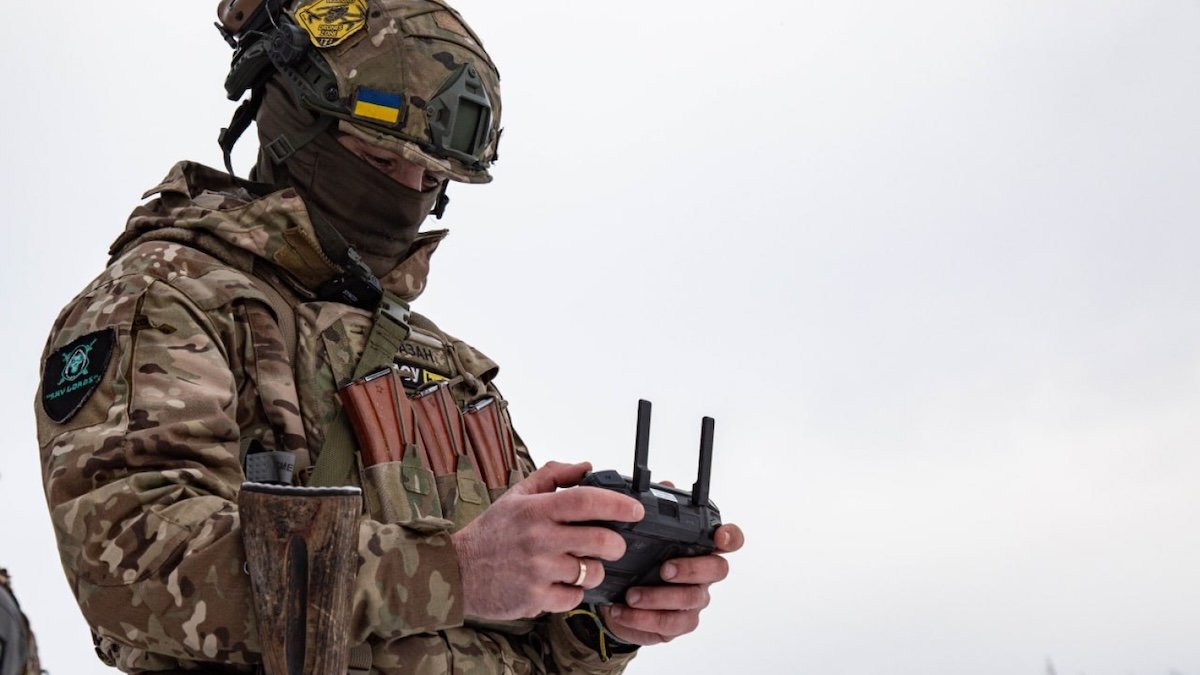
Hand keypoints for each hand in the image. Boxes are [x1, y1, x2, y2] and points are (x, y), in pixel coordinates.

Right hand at [451, 461, 644, 619]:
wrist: (457, 572)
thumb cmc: (491, 532)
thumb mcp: (517, 496)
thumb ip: (552, 476)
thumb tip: (586, 466)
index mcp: (536, 510)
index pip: (586, 500)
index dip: (618, 504)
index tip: (636, 510)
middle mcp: (538, 538)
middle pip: (600, 540)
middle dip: (616, 544)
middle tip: (613, 544)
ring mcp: (538, 570)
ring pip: (592, 572)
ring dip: (595, 570)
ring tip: (581, 565)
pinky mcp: (535, 598)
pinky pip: (575, 597)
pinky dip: (574, 592)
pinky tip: (561, 583)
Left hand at [600, 522, 744, 644]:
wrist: (619, 599)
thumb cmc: (640, 560)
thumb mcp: (641, 533)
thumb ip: (655, 510)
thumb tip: (665, 484)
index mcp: (700, 547)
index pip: (730, 539)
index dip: (731, 537)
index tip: (719, 536)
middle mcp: (704, 574)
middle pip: (717, 570)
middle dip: (691, 569)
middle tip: (663, 569)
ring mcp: (694, 600)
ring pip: (690, 600)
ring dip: (659, 597)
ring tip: (632, 595)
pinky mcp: (679, 623)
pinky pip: (670, 624)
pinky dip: (644, 618)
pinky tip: (623, 611)